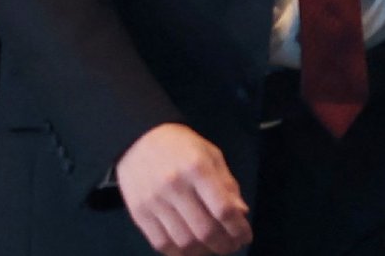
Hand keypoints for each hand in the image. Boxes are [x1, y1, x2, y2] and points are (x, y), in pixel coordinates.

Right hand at [116, 123, 251, 255]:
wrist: (139, 140)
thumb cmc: (182, 146)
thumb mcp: (212, 155)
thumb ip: (227, 184)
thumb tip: (241, 214)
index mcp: (198, 169)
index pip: (223, 208)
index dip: (238, 228)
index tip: (246, 237)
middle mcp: (175, 187)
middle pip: (204, 229)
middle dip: (224, 244)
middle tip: (232, 247)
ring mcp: (154, 202)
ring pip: (183, 241)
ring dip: (203, 252)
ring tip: (214, 250)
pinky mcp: (138, 214)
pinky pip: (161, 243)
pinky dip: (179, 253)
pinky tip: (192, 250)